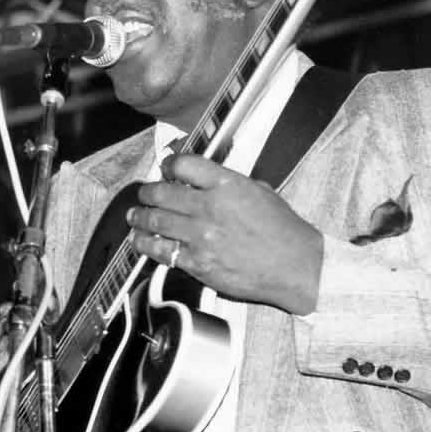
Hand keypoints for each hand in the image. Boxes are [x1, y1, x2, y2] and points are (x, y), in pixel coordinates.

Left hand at [126, 154, 322, 314]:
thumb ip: (230, 183)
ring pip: (156, 222)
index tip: (164, 167)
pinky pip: (162, 251)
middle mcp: (210, 207)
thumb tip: (206, 179)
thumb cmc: (284, 231)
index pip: (184, 164)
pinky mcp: (197, 263)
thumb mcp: (261, 192)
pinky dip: (146, 244)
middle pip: (162, 193)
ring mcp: (201, 236)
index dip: (169, 164)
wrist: (296, 267)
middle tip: (143, 194)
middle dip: (147, 192)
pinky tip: (140, 240)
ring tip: (134, 216)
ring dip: (140, 217)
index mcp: (227, 184)